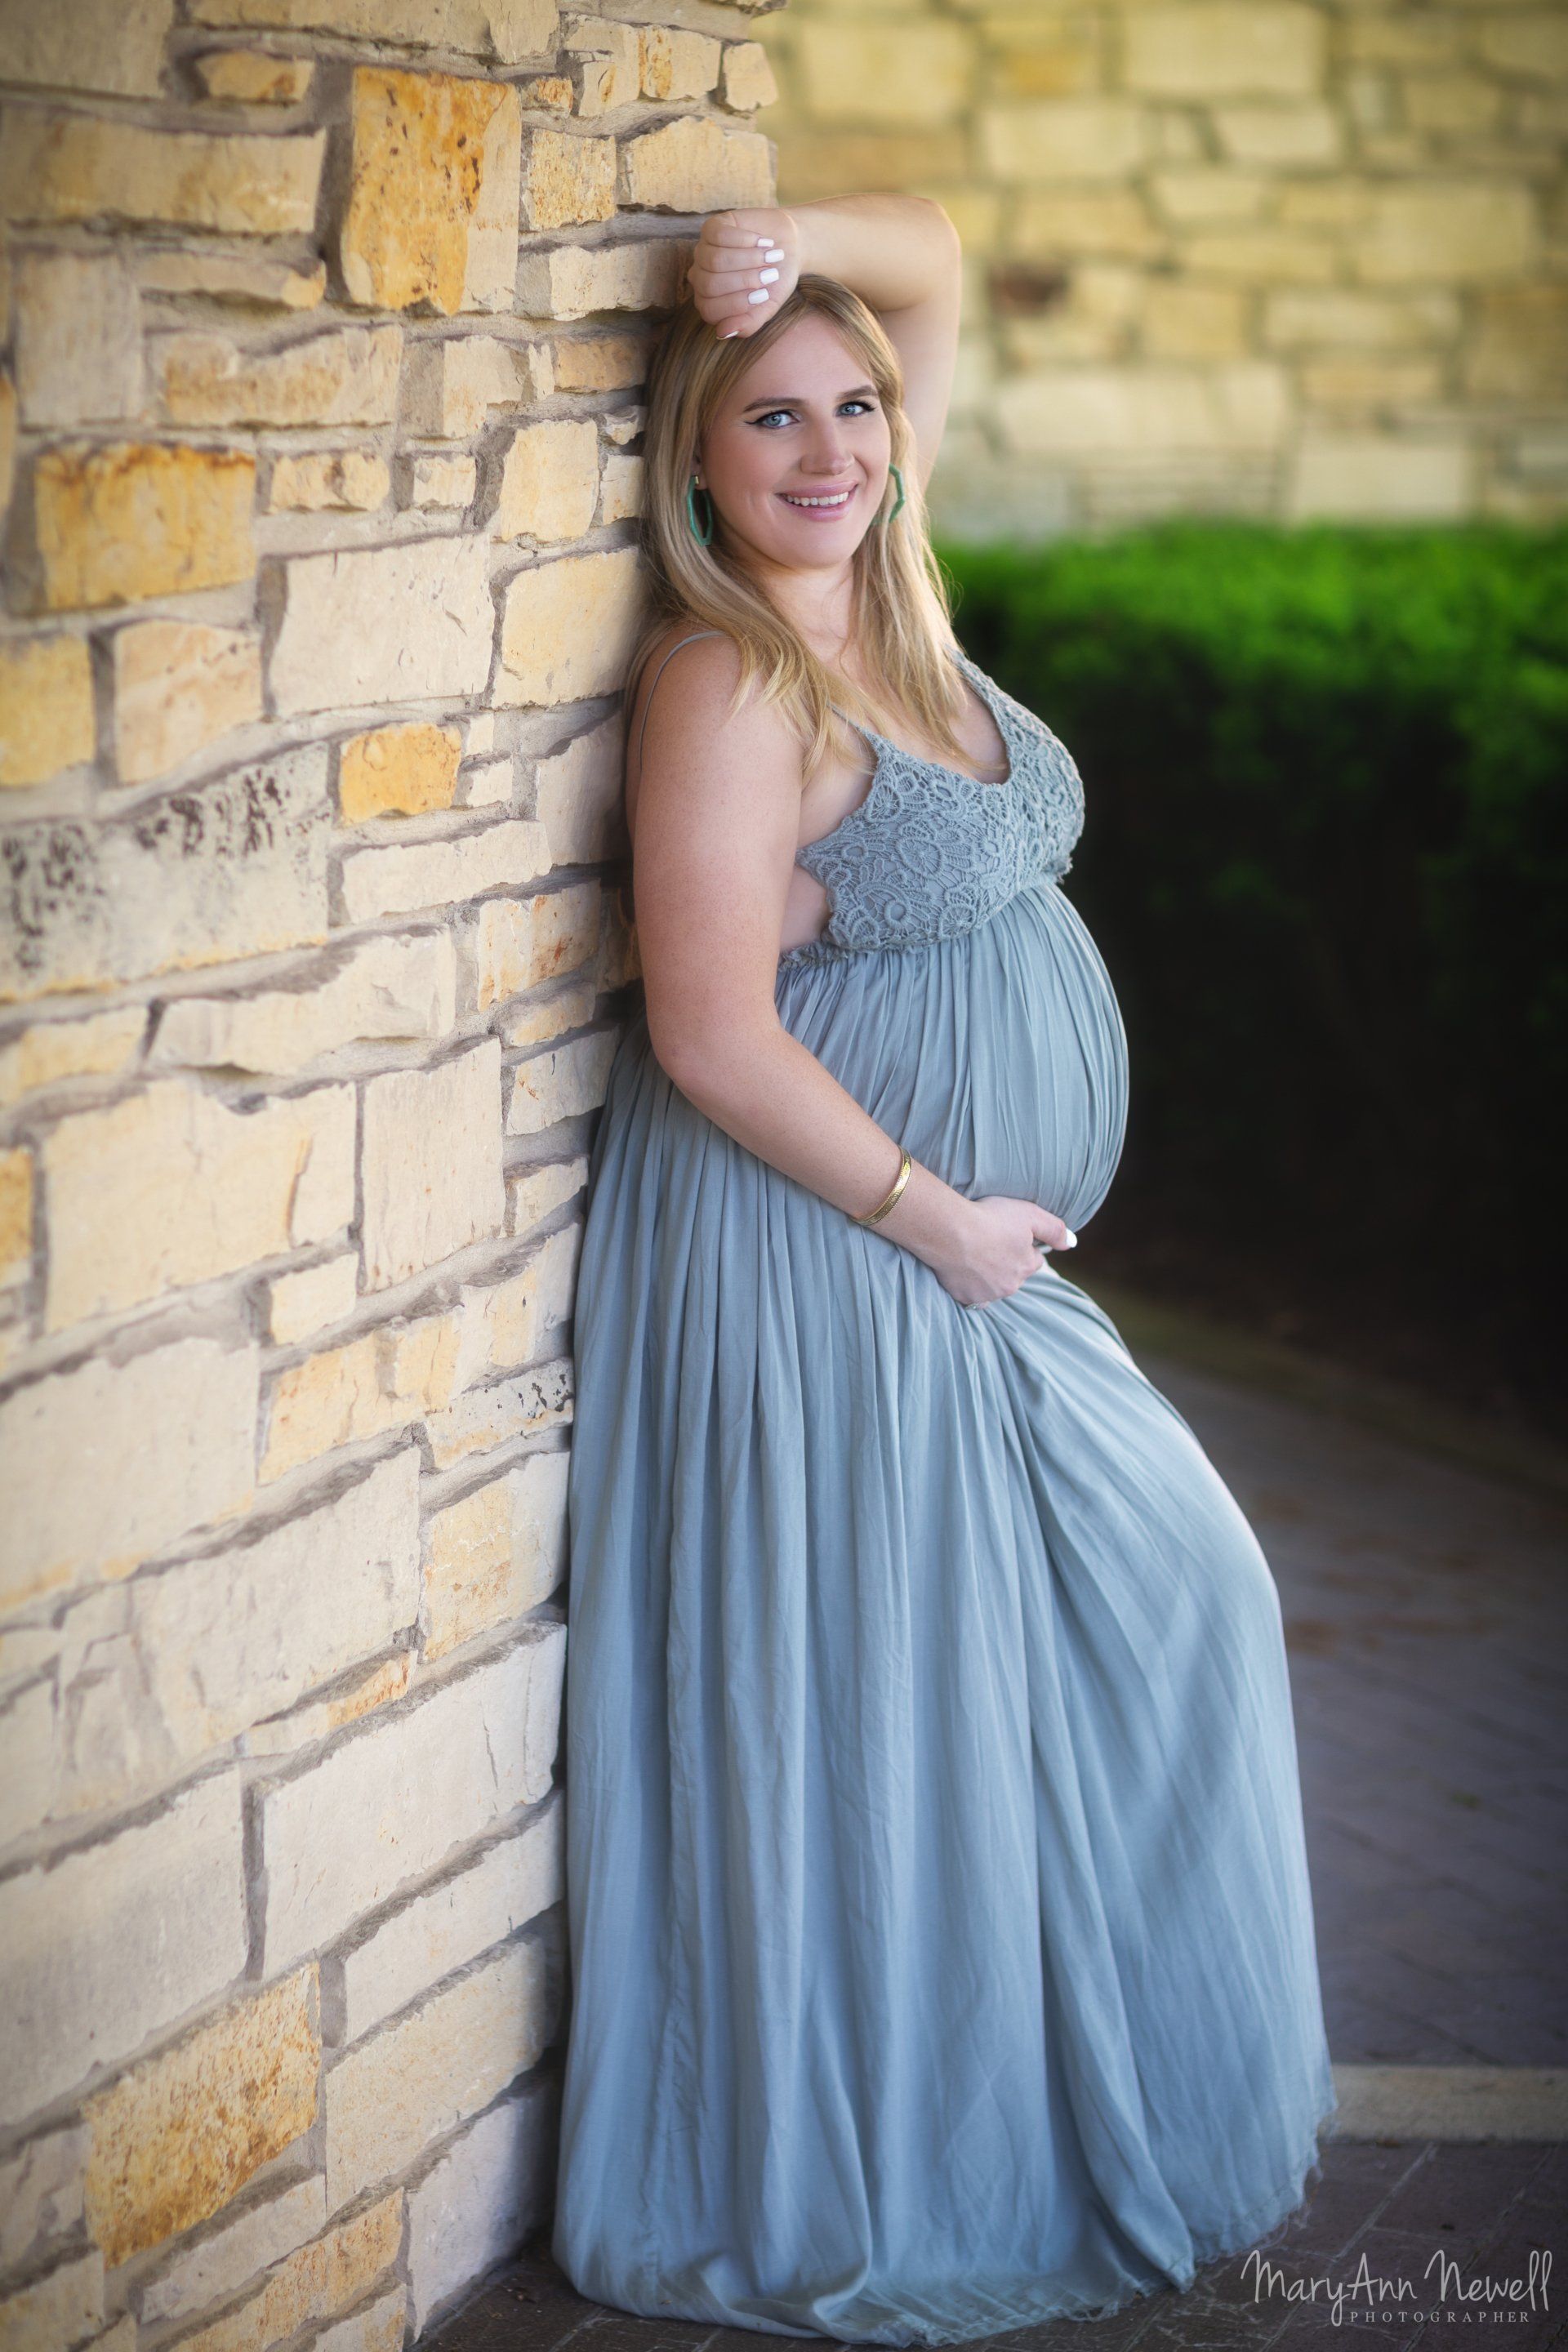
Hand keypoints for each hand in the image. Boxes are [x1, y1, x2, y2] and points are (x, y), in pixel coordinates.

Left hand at [687, 207, 801, 340]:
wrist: (790, 247)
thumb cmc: (776, 280)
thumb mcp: (767, 306)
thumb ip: (748, 323)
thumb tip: (723, 333)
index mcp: (711, 302)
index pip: (709, 310)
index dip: (736, 304)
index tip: (764, 295)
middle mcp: (701, 278)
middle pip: (710, 284)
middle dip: (743, 281)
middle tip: (769, 275)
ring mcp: (703, 251)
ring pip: (714, 259)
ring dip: (747, 259)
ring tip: (770, 256)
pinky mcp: (712, 228)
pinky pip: (719, 235)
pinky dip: (744, 239)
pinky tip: (762, 241)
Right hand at [925, 1194, 1076, 1309]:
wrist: (948, 1231)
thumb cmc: (989, 1218)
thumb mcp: (1029, 1214)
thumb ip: (1054, 1229)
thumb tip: (1072, 1243)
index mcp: (1027, 1266)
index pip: (1034, 1259)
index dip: (1023, 1245)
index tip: (1008, 1233)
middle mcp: (1010, 1285)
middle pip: (1014, 1275)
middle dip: (1006, 1262)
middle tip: (989, 1241)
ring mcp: (987, 1294)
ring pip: (994, 1286)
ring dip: (989, 1274)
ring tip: (973, 1253)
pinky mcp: (964, 1296)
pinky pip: (973, 1296)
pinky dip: (971, 1287)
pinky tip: (964, 1272)